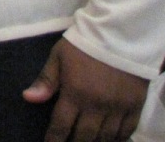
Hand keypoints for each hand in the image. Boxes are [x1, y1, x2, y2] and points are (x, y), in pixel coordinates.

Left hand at [23, 37, 148, 141]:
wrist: (120, 34)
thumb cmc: (84, 44)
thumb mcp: (59, 57)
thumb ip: (46, 80)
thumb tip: (28, 99)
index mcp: (75, 93)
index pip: (61, 125)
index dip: (54, 139)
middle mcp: (97, 106)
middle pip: (85, 136)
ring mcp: (118, 108)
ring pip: (106, 137)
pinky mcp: (136, 106)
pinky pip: (127, 130)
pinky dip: (118, 139)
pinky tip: (111, 140)